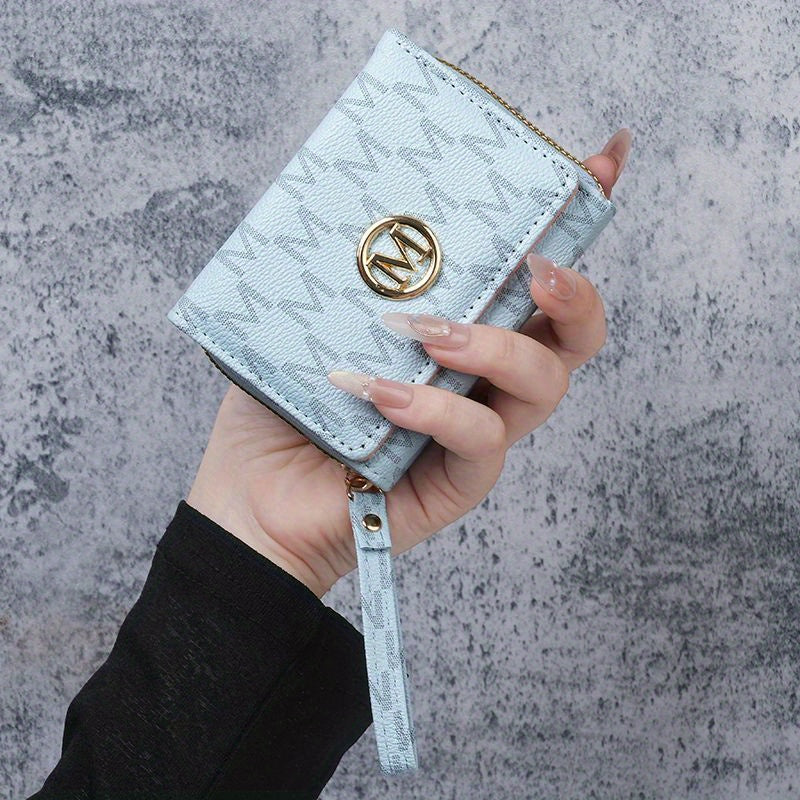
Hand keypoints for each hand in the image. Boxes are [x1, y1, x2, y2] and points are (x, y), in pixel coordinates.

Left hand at [187, 129, 631, 597]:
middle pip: (573, 335)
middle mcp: (482, 378)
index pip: (533, 276)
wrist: (254, 498)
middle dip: (575, 293)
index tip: (606, 157)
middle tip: (536, 270)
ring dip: (494, 347)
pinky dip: (436, 409)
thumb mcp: (308, 318)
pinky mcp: (459, 479)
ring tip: (427, 333)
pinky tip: (382, 394)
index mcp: (461, 329)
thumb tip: (353, 189)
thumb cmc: (283, 405)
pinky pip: (481, 439)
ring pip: (544, 384)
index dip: (580, 218)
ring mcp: (477, 428)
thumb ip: (345, 267)